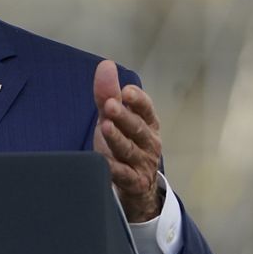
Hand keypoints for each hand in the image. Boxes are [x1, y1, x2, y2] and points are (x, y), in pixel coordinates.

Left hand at [92, 61, 163, 222]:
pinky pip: (123, 175)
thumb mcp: (115, 120)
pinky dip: (113, 168)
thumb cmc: (125, 146)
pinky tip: (103, 161)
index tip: (126, 90)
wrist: (138, 188)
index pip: (146, 109)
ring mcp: (142, 163)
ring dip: (118, 139)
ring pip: (130, 150)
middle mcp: (149, 142)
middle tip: (110, 104)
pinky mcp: (134, 182)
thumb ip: (108, 95)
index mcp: (147, 124)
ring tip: (106, 127)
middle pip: (137, 128)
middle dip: (124, 116)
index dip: (138, 100)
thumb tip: (106, 65)